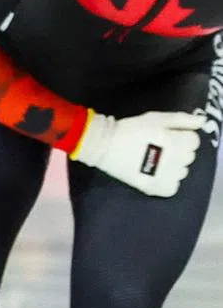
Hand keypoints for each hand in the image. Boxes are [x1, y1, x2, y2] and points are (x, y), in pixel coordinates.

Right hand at [71, 110, 203, 196]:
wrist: (105, 147)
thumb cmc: (131, 128)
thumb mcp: (154, 118)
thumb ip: (181, 119)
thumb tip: (201, 122)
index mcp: (176, 142)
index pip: (194, 141)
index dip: (181, 135)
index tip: (166, 135)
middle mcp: (177, 161)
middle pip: (189, 155)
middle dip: (178, 149)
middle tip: (159, 145)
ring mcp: (170, 177)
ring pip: (182, 171)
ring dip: (173, 165)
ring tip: (155, 158)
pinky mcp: (161, 189)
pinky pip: (174, 185)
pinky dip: (167, 179)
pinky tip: (154, 172)